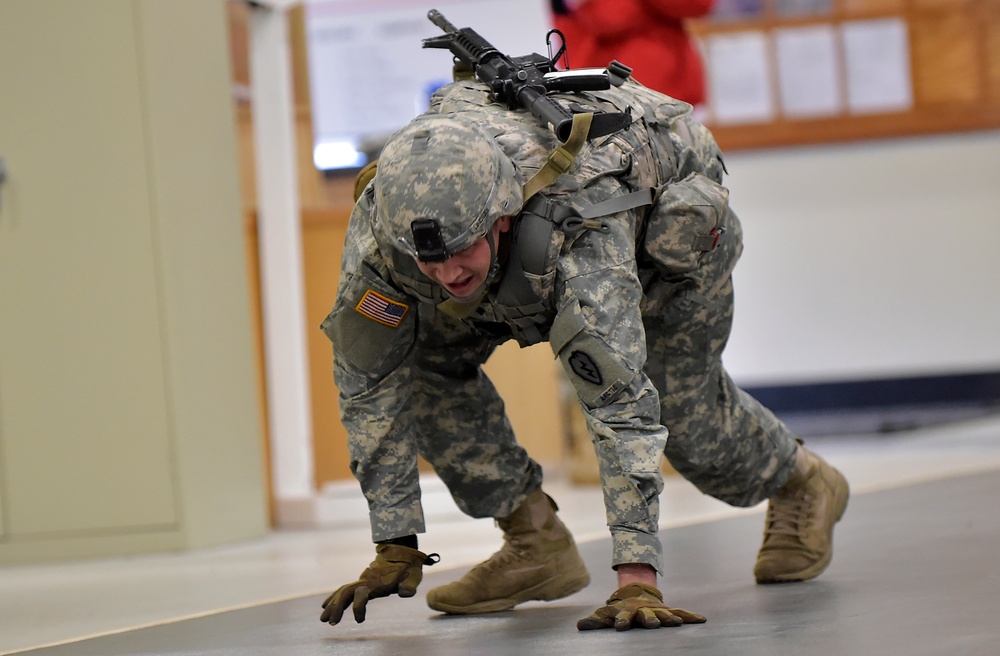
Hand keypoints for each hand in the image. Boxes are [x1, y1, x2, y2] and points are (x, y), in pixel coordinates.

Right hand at [320, 544, 438, 624]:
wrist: (402, 554)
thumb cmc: (409, 568)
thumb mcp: (413, 575)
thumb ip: (409, 585)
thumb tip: (406, 593)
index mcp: (376, 582)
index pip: (362, 594)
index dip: (359, 607)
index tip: (359, 621)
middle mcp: (366, 581)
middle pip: (347, 593)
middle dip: (337, 607)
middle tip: (330, 622)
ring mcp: (362, 581)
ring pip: (343, 592)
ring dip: (333, 605)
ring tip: (323, 619)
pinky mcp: (362, 583)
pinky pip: (344, 590)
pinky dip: (335, 598)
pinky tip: (326, 606)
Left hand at [577, 583, 705, 630]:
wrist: (635, 594)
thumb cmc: (619, 610)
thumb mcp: (606, 614)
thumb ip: (595, 621)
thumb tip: (579, 626)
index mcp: (627, 612)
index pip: (623, 617)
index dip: (622, 621)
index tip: (620, 627)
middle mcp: (643, 610)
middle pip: (647, 615)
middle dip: (650, 620)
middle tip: (653, 624)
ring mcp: (657, 609)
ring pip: (665, 614)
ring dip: (670, 618)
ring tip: (677, 623)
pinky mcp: (668, 610)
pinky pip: (681, 612)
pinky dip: (690, 616)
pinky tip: (701, 620)